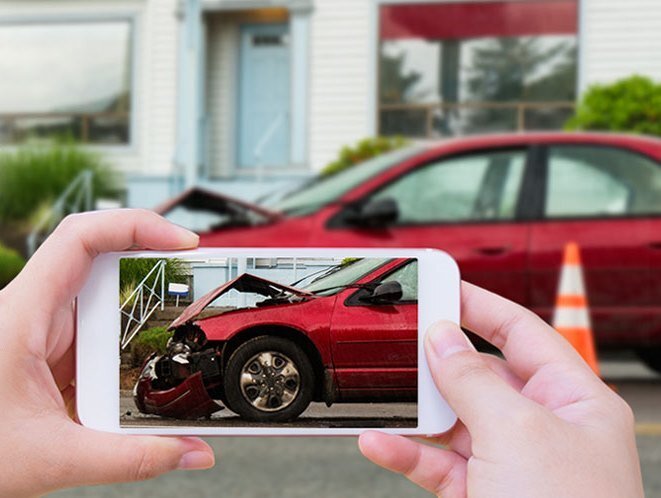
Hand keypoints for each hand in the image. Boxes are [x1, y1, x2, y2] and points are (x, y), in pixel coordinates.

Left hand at [0, 210, 214, 496]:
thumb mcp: (53, 457)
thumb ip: (130, 458)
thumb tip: (191, 450)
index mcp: (22, 316)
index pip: (81, 238)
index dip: (136, 226)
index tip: (181, 242)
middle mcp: (33, 313)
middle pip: (102, 259)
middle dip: (153, 262)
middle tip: (197, 274)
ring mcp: (43, 330)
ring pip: (103, 295)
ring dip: (143, 306)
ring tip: (180, 315)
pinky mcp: (52, 350)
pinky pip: (98, 327)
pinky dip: (129, 336)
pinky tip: (147, 354)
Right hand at [359, 282, 642, 497]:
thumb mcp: (516, 432)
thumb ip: (471, 379)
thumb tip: (440, 337)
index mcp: (573, 400)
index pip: (522, 333)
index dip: (480, 306)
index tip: (441, 288)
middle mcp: (543, 428)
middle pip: (481, 375)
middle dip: (439, 362)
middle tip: (401, 341)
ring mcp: (510, 462)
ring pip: (453, 420)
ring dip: (416, 412)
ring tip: (384, 395)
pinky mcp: (481, 493)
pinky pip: (437, 463)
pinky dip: (406, 453)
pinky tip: (380, 443)